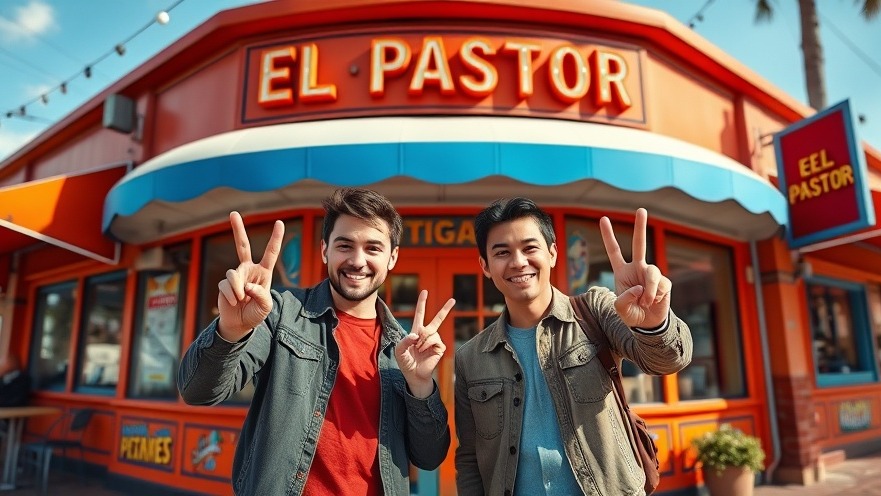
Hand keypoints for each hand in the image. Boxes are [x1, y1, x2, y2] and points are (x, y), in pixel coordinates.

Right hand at [216, 212, 284, 339]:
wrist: (239, 324)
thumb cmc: (256, 313)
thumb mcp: (265, 307)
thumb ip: (261, 295)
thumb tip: (247, 286)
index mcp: (263, 272)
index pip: (271, 252)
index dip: (275, 238)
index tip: (279, 222)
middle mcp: (249, 269)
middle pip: (242, 245)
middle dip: (238, 229)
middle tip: (233, 213)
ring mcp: (235, 275)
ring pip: (233, 273)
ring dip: (237, 289)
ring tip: (240, 301)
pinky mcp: (224, 283)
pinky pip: (226, 285)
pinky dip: (231, 295)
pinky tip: (234, 302)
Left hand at [394, 290, 455, 397]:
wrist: (414, 375)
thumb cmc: (406, 362)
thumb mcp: (399, 350)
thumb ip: (405, 340)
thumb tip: (417, 335)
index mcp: (416, 331)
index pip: (420, 314)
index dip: (422, 303)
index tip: (425, 291)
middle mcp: (427, 334)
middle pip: (437, 320)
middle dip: (445, 309)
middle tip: (453, 299)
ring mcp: (434, 341)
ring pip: (430, 332)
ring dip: (422, 341)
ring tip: (419, 349)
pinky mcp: (440, 347)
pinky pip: (434, 340)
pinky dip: (427, 345)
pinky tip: (425, 352)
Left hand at [599, 208, 670, 328]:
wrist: (648, 325)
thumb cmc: (632, 314)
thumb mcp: (620, 310)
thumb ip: (624, 299)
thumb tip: (639, 287)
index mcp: (622, 272)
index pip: (614, 251)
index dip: (608, 236)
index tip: (603, 219)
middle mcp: (637, 269)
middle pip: (640, 244)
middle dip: (640, 227)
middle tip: (641, 210)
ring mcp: (651, 275)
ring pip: (652, 272)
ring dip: (649, 289)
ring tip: (646, 302)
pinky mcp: (664, 283)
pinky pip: (661, 285)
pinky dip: (655, 296)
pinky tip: (654, 302)